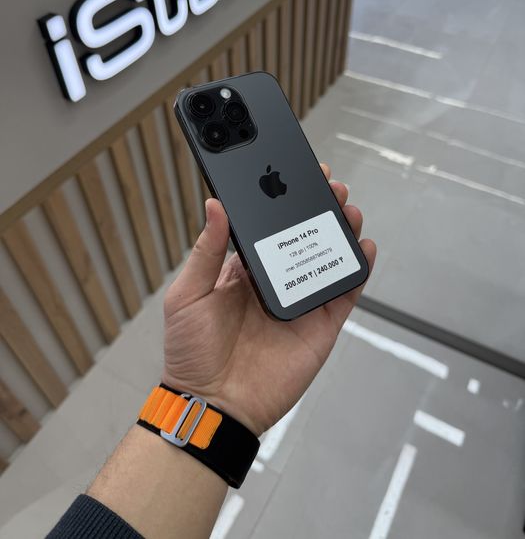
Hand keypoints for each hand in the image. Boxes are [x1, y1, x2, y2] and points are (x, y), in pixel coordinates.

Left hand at [162, 164, 375, 436]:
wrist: (213, 404)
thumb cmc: (191, 352)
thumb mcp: (188, 294)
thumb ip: (206, 251)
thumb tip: (215, 205)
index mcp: (245, 271)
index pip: (270, 228)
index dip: (283, 201)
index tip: (295, 174)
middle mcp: (276, 281)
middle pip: (304, 237)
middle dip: (318, 209)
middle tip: (329, 185)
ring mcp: (301, 302)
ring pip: (327, 258)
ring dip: (340, 231)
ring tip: (347, 207)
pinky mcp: (321, 325)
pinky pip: (344, 293)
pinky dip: (357, 269)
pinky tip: (363, 246)